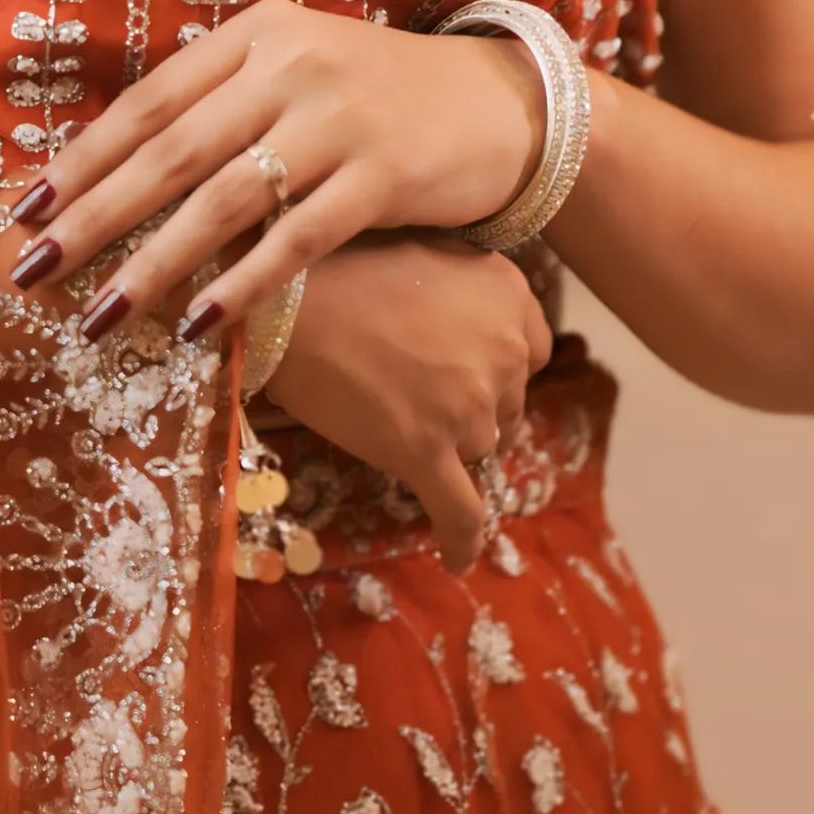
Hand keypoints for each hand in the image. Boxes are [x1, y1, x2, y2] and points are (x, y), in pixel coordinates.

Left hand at [4, 0, 545, 340]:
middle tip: (32, 270)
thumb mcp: (298, 71)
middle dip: (93, 218)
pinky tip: (199, 326)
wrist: (503, 104)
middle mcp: (291, 65)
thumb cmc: (380, 98)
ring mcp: (339, 118)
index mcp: (257, 34)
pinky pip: (296, 239)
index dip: (82, 159)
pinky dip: (243, 285)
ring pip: (223, 200)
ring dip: (153, 264)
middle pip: (170, 152)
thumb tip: (117, 174)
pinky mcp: (384, 174)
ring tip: (98, 315)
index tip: (23, 211)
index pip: (148, 102)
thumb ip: (222, 106)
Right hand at [261, 231, 551, 571]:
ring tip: (385, 415)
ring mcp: (470, 404)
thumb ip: (461, 293)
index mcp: (509, 293)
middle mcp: (506, 348)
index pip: (532, 351)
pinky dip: (461, 539)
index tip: (463, 367)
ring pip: (474, 447)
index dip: (496, 365)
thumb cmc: (335, 264)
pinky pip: (460, 512)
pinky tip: (458, 560)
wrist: (282, 293)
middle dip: (466, 403)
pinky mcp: (428, 450)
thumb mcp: (423, 254)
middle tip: (409, 387)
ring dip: (442, 442)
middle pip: (503, 404)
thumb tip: (457, 333)